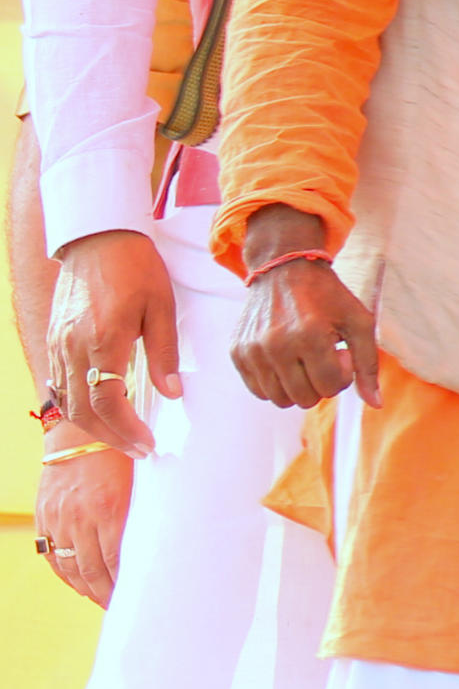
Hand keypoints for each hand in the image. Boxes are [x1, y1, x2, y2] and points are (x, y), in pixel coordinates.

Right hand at [33, 427, 126, 606]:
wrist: (78, 434)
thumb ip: (144, 513)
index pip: (117, 561)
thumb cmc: (120, 455)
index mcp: (109, 508)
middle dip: (108, 594)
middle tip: (122, 606)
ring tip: (103, 600)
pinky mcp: (44, 518)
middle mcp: (80, 518)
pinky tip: (80, 585)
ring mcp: (58, 520)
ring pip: (71, 568)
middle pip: (93, 571)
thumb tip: (160, 544)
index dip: (125, 585)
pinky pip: (51, 557)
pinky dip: (66, 575)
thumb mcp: (139, 481)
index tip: (137, 597)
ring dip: (88, 590)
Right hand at [50, 226, 180, 453]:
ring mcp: (59, 344)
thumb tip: (173, 393)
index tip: (147, 445)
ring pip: (68, 402)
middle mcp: (74, 347)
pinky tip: (100, 411)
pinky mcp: (55, 340)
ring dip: (94, 426)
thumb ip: (164, 353)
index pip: (109, 402)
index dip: (127, 430)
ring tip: (123, 437)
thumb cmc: (137, 268)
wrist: (98, 238)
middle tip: (138, 450)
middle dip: (111, 437)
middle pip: (83, 411)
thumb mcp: (162, 307)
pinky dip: (79, 405)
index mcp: (104, 340)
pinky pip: (61, 384)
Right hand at [229, 212, 378, 410]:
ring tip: (304, 359)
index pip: (331, 387)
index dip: (342, 374)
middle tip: (322, 356)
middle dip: (320, 383)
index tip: (339, 352)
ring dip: (297, 386)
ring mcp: (252, 351)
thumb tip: (375, 404)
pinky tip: (285, 360)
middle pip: (305, 398)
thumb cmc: (327, 296)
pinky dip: (275, 382)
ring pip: (280, 399)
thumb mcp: (358, 321)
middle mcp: (276, 346)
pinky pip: (258, 390)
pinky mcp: (237, 353)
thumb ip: (368, 363)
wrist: (284, 269)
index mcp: (309, 336)